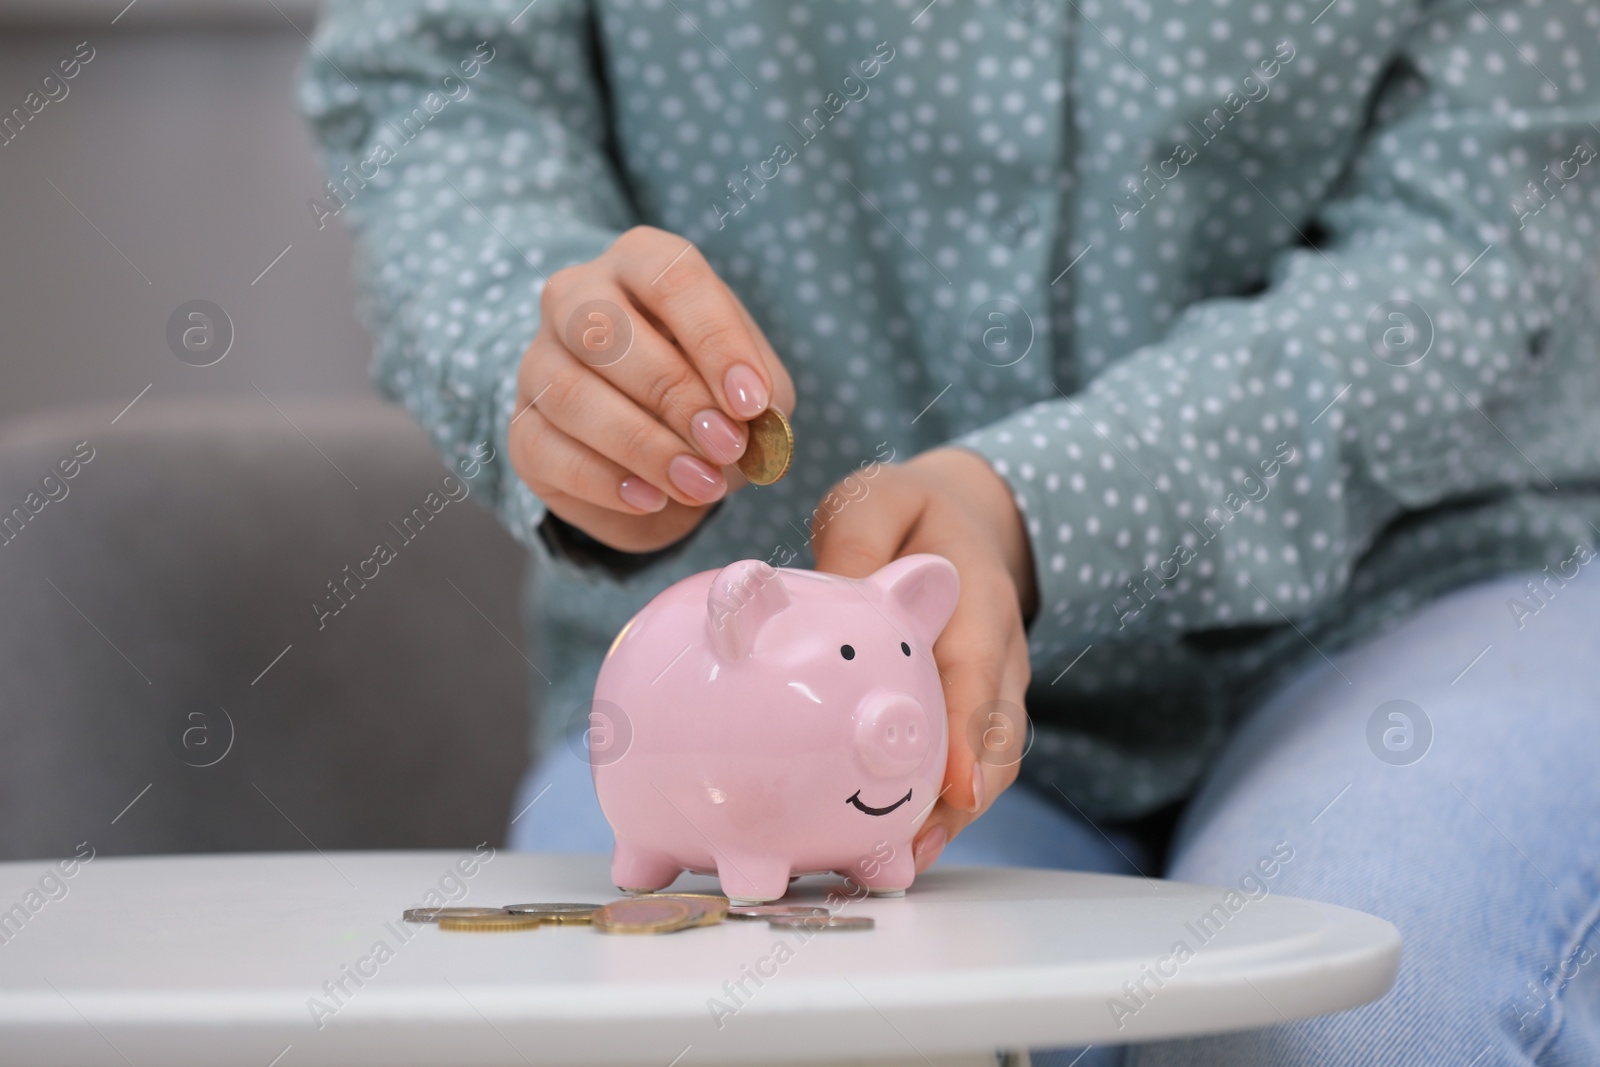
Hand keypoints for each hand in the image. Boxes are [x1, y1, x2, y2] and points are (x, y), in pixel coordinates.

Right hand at [508, 226, 794, 552]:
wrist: (666, 464)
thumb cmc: (712, 402)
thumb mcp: (754, 391)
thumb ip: (757, 396)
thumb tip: (745, 417)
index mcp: (641, 263)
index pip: (671, 279)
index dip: (713, 340)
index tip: (750, 402)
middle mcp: (576, 296)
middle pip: (604, 328)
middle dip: (673, 394)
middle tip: (725, 447)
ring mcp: (539, 361)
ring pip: (570, 393)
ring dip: (642, 445)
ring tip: (698, 483)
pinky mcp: (522, 427)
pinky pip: (547, 449)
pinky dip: (605, 480)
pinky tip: (651, 497)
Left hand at [810, 447, 1037, 871]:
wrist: (955, 523)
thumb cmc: (907, 514)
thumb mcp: (878, 500)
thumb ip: (859, 541)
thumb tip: (834, 593)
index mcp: (979, 602)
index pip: (978, 676)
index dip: (971, 736)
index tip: (958, 788)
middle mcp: (997, 655)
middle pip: (994, 741)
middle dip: (961, 802)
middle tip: (911, 850)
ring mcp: (991, 691)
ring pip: (984, 766)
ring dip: (948, 818)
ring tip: (897, 863)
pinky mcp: (969, 715)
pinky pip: (961, 766)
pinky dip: (935, 806)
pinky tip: (889, 842)